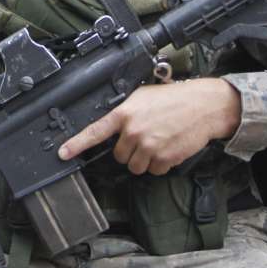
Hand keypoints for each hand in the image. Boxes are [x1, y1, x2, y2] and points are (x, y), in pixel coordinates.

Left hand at [57, 78, 240, 174]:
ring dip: (144, 160)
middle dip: (130, 150)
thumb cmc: (174, 99)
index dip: (77, 144)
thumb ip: (125, 112)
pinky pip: (155, 171)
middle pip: (119, 156)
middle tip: (145, 137)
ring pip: (136, 167)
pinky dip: (161, 164)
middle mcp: (134, 131)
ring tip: (158, 142)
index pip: (95, 131)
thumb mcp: (142, 97)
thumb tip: (114, 126)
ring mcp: (149, 146)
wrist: (203, 106)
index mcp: (125, 113)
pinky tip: (169, 148)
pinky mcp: (164, 158)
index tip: (63, 154)